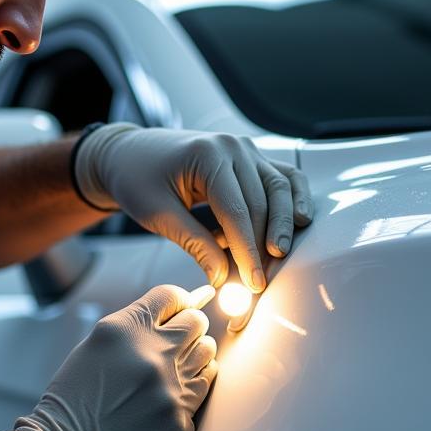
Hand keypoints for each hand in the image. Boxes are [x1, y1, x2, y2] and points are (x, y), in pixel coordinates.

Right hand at [0, 284, 217, 430]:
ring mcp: (170, 389)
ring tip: (175, 367)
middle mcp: (153, 354)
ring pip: (207, 355)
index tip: (178, 309)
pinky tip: (171, 397)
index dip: (178, 301)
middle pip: (197, 321)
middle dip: (189, 326)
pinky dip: (190, 391)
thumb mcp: (94, 346)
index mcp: (125, 330)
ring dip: (195, 356)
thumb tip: (168, 314)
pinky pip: (201, 393)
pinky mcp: (180, 422)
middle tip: (177, 340)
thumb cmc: (73, 400)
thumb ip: (132, 327)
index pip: (171, 296)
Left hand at [75, 124, 313, 290]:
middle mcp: (232, 146)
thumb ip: (194, 243)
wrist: (129, 153)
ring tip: (280, 254)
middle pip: (262, 201)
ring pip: (279, 187)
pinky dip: (293, 198)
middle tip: (264, 279)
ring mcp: (245, 148)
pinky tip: (301, 220)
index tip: (254, 283)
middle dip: (265, 243)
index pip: (237, 210)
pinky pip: (281, 176)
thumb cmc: (137, 179)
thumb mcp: (157, 213)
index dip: (247, 250)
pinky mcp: (250, 157)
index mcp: (207, 155)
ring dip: (284, 223)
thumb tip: (223, 278)